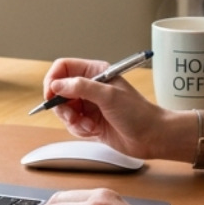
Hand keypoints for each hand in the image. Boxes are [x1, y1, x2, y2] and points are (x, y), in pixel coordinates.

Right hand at [41, 58, 176, 159]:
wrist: (152, 137)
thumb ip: (81, 87)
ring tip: (88, 125)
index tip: (51, 95)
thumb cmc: (138, 113)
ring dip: (72, 120)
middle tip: (72, 115)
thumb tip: (56, 85)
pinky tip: (93, 131)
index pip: (64, 68)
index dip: (53, 79)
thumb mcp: (108, 96)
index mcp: (95, 72)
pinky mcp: (90, 121)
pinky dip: (79, 129)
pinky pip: (72, 124)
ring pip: (64, 110)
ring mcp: (89, 104)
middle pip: (59, 91)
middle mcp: (90, 86)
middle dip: (62, 106)